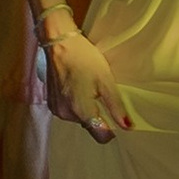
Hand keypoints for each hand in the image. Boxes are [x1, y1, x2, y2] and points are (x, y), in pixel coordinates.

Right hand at [40, 18, 130, 138]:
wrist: (58, 42)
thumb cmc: (84, 58)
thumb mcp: (106, 81)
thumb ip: (116, 107)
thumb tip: (127, 126)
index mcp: (82, 111)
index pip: (101, 136)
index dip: (112, 130)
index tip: (117, 117)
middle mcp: (67, 115)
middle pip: (90, 126)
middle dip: (98, 115)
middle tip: (101, 93)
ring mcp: (57, 110)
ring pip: (79, 118)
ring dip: (86, 108)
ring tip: (88, 88)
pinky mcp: (51, 104)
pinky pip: (69, 111)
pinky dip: (75, 104)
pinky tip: (77, 87)